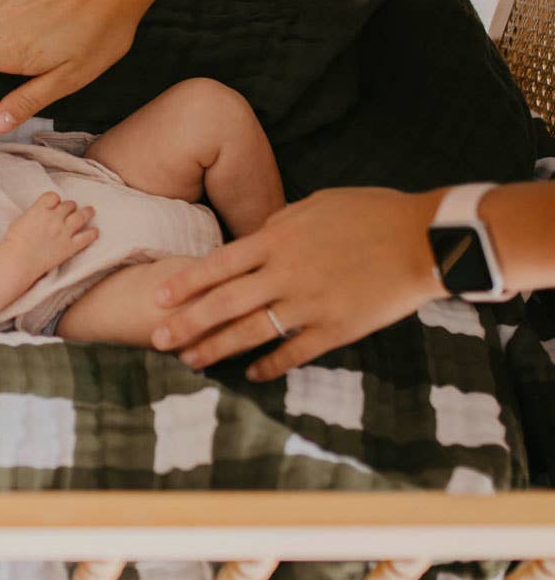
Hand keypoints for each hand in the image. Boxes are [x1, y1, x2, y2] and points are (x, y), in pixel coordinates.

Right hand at [5, 192, 97, 278]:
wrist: (19, 259)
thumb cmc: (14, 241)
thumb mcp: (21, 220)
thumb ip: (34, 214)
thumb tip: (39, 214)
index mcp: (40, 209)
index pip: (53, 196)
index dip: (54, 200)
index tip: (54, 203)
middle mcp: (54, 218)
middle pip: (68, 205)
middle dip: (70, 206)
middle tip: (71, 208)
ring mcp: (64, 232)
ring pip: (81, 216)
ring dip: (86, 212)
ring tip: (91, 210)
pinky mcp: (69, 246)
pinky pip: (86, 237)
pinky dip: (92, 234)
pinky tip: (95, 232)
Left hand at [149, 187, 446, 379]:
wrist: (423, 238)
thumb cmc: (369, 212)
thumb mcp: (314, 205)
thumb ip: (279, 223)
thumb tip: (255, 235)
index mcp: (277, 240)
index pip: (218, 265)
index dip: (185, 284)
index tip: (156, 298)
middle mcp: (285, 274)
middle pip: (225, 303)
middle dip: (187, 323)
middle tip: (157, 339)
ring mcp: (310, 304)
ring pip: (252, 332)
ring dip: (217, 348)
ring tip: (190, 361)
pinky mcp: (337, 328)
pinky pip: (295, 351)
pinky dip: (271, 365)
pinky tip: (251, 375)